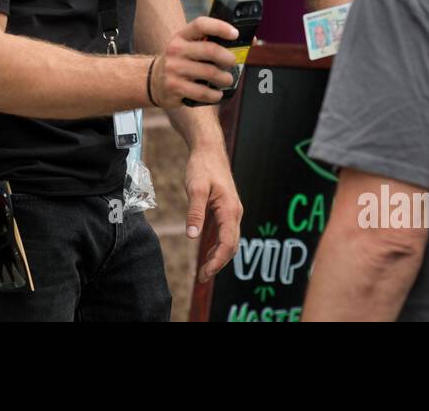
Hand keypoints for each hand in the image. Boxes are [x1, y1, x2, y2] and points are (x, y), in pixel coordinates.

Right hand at [148, 17, 237, 109]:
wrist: (154, 81)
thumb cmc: (180, 62)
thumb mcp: (189, 47)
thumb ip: (211, 42)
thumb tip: (248, 41)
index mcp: (182, 36)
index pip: (201, 24)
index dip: (220, 27)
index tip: (235, 34)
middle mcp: (176, 50)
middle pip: (210, 50)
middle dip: (228, 58)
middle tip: (233, 62)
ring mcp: (174, 69)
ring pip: (209, 73)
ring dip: (225, 78)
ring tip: (227, 80)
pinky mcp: (175, 87)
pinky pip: (203, 92)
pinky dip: (215, 95)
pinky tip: (216, 93)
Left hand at [185, 145, 242, 282]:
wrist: (209, 149)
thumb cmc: (202, 166)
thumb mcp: (195, 188)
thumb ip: (195, 213)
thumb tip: (193, 237)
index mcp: (230, 210)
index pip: (228, 243)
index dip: (217, 261)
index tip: (205, 274)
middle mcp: (235, 212)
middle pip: (231, 246)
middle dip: (218, 264)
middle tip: (202, 278)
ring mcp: (232, 211)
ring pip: (230, 240)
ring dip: (219, 257)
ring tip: (204, 271)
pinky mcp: (227, 209)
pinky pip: (226, 233)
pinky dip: (218, 246)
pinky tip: (207, 253)